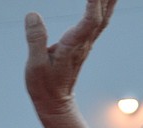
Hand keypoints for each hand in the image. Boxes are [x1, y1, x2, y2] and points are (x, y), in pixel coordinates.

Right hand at [25, 0, 117, 116]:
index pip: (90, 21)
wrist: (55, 102)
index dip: (94, 4)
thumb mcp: (35, 66)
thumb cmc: (44, 86)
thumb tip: (33, 15)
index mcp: (73, 46)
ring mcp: (86, 43)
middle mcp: (84, 43)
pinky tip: (106, 0)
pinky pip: (99, 20)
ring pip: (104, 16)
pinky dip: (105, 7)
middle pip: (102, 15)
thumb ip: (35, 40)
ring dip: (109, 0)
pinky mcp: (84, 42)